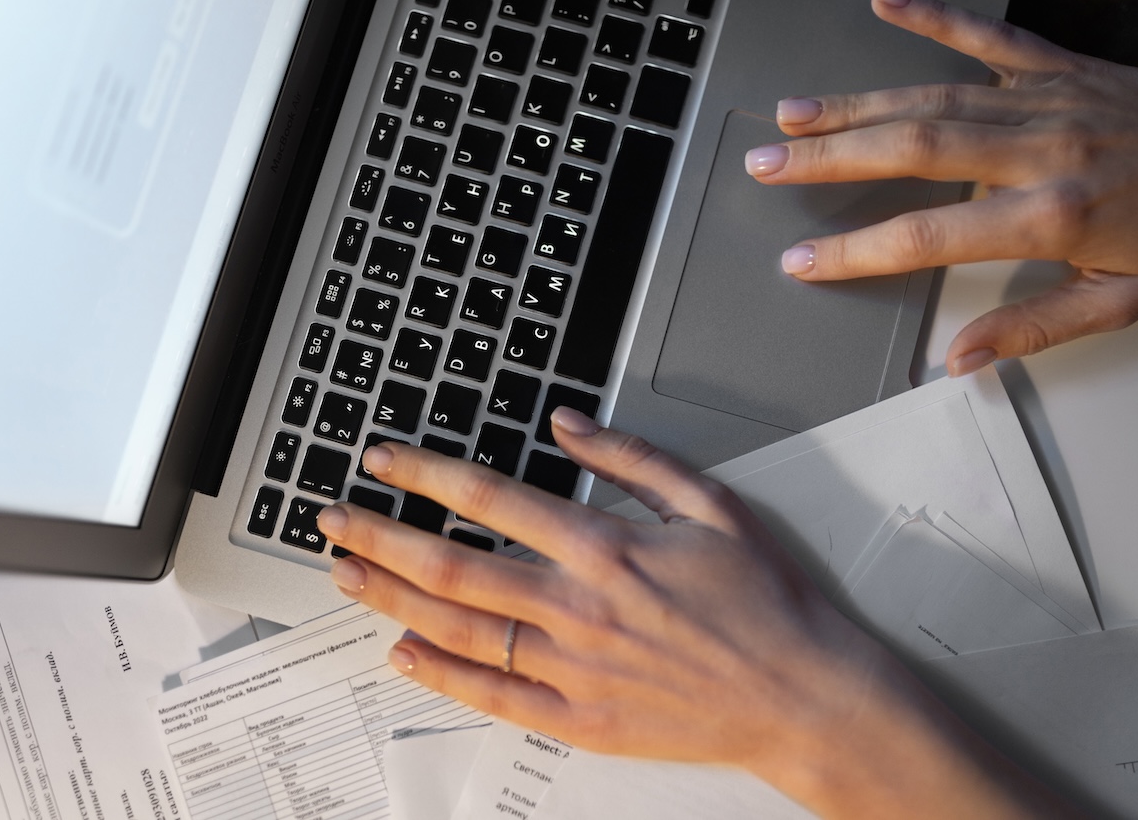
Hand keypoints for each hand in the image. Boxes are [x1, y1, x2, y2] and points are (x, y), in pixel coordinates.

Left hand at [316, 410, 1077, 816]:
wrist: (804, 693)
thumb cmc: (764, 600)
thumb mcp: (712, 504)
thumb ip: (632, 457)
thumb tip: (567, 420)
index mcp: (606, 547)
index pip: (491, 500)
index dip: (426, 476)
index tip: (384, 461)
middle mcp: (577, 607)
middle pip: (453, 567)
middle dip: (381, 537)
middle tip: (333, 518)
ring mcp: (573, 668)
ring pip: (458, 629)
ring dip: (391, 597)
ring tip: (345, 575)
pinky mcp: (579, 717)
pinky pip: (492, 694)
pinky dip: (439, 673)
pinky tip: (402, 652)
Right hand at [745, 0, 1137, 374]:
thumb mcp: (1124, 302)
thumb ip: (1035, 329)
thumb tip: (961, 356)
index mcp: (1051, 215)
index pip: (929, 235)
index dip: (857, 251)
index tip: (804, 260)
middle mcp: (1039, 149)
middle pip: (911, 150)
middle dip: (829, 159)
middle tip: (766, 164)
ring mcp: (1045, 100)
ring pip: (932, 96)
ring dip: (855, 104)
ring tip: (793, 113)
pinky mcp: (1059, 67)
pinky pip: (987, 36)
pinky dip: (933, 15)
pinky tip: (886, 2)